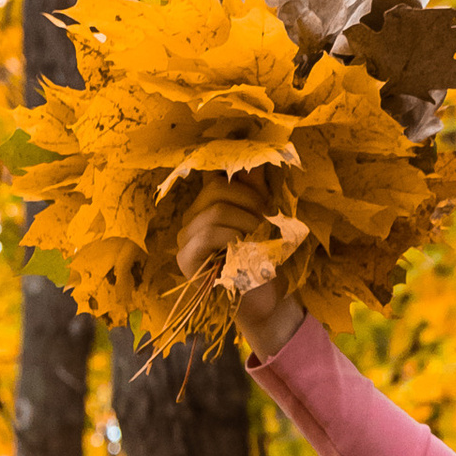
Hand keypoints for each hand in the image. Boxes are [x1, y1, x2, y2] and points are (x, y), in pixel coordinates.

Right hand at [176, 179, 305, 360]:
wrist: (266, 301)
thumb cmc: (265, 260)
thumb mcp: (264, 218)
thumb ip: (256, 188)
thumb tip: (254, 155)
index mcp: (208, 205)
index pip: (214, 175)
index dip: (238, 172)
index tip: (261, 184)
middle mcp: (192, 218)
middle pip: (215, 189)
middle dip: (250, 200)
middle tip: (269, 220)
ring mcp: (185, 238)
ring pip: (215, 211)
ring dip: (247, 222)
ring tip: (263, 238)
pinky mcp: (186, 259)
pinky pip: (209, 234)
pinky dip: (235, 237)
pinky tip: (248, 249)